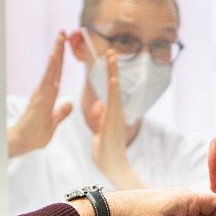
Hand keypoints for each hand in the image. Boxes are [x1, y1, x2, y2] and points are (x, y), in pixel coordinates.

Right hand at [7, 32, 73, 156]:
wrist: (21, 144)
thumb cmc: (34, 136)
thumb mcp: (53, 124)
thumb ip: (61, 113)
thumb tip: (69, 103)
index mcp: (49, 96)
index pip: (57, 73)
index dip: (61, 59)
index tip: (64, 45)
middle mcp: (45, 91)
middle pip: (54, 66)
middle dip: (59, 48)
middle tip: (63, 31)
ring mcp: (42, 93)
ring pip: (51, 68)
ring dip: (56, 52)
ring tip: (60, 36)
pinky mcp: (40, 98)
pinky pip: (48, 78)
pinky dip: (52, 66)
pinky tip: (55, 54)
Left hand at [89, 50, 144, 187]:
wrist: (113, 166)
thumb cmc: (106, 152)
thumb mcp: (100, 130)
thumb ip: (100, 117)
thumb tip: (99, 106)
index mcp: (110, 113)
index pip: (109, 89)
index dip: (108, 73)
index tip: (107, 59)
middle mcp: (115, 111)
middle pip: (114, 84)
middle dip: (112, 67)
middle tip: (111, 50)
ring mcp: (116, 115)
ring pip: (114, 89)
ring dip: (113, 72)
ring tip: (112, 56)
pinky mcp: (114, 121)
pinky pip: (113, 102)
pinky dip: (113, 90)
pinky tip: (113, 78)